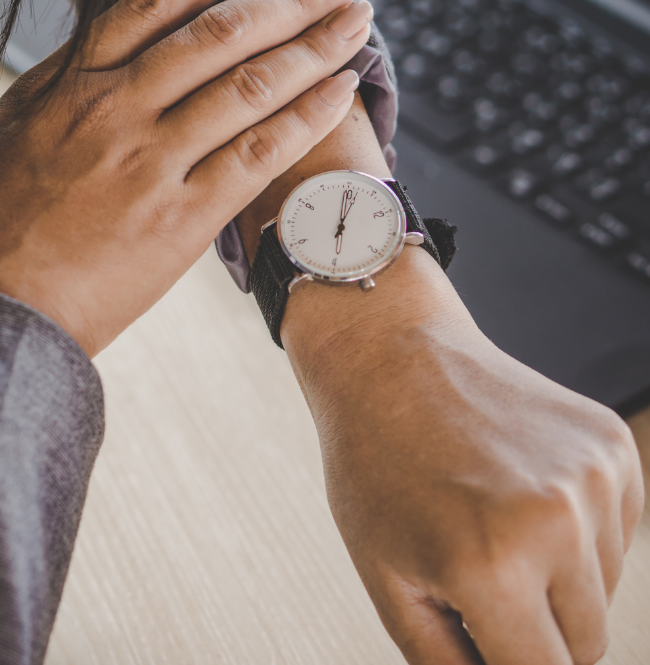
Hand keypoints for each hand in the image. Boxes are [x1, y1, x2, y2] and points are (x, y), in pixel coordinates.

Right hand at [0, 0, 372, 355]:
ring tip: (358, 21)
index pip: (156, 3)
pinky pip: (255, 157)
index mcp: (72, 85)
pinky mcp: (179, 221)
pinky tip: (341, 91)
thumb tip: (98, 48)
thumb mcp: (7, 131)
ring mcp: (151, 164)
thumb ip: (61, 84)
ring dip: (314, 47)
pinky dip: (304, 119)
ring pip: (248, 87)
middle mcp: (117, 111)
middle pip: (221, 35)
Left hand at [284, 250, 644, 664]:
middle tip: (475, 581)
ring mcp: (593, 478)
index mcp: (491, 563)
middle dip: (533, 634)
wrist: (390, 357)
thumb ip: (447, 662)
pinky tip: (517, 494)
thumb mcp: (387, 579)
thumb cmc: (374, 460)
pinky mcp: (612, 447)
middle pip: (584, 646)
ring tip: (489, 525)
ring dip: (557, 582)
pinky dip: (577, 535)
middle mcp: (556, 520)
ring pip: (603, 592)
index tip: (495, 651)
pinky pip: (616, 537)